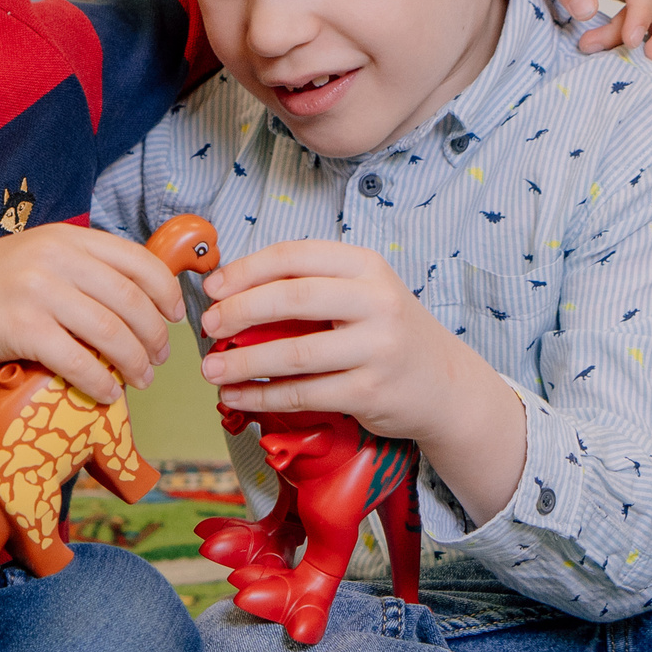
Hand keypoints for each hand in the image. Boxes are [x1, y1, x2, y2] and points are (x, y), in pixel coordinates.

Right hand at [0, 224, 188, 404]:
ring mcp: (38, 292)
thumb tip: (137, 297)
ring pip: (112, 332)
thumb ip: (80, 266)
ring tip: (142, 378)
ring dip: (136, 362)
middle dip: (155, 336)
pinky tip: (109, 393)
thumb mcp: (37, 257)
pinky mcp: (23, 328)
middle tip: (160, 358)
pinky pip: (79, 361)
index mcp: (66, 237)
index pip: (137, 259)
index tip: (174, 316)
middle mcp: (55, 258)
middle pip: (131, 301)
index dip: (166, 291)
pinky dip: (102, 383)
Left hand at [199, 241, 525, 525]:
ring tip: (211, 367)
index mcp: (367, 266)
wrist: (444, 384)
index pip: (296, 256)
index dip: (247, 270)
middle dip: (239, 311)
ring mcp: (376, 348)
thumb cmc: (386, 333)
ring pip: (293, 353)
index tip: (214, 287)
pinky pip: (303, 394)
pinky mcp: (370, 392)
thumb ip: (310, 286)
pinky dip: (262, 396)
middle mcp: (376, 302)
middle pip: (292, 298)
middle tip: (208, 325)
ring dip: (243, 361)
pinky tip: (237, 394)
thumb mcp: (360, 294)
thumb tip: (231, 293)